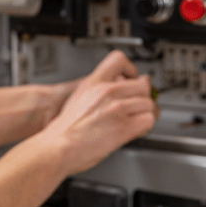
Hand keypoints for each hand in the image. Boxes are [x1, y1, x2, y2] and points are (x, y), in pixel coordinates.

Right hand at [37, 50, 156, 174]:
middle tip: (140, 106)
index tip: (133, 78)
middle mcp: (106, 92)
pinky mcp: (123, 127)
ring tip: (138, 120)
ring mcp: (116, 108)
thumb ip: (97, 90)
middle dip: (143, 97)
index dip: (131, 69)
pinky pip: (148, 120)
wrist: (57, 146)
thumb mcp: (77, 98)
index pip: (119, 59)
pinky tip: (137, 130)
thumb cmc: (63, 129)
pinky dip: (146, 126)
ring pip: (148, 104)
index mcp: (93, 82)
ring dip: (146, 113)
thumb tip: (114, 89)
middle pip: (142, 85)